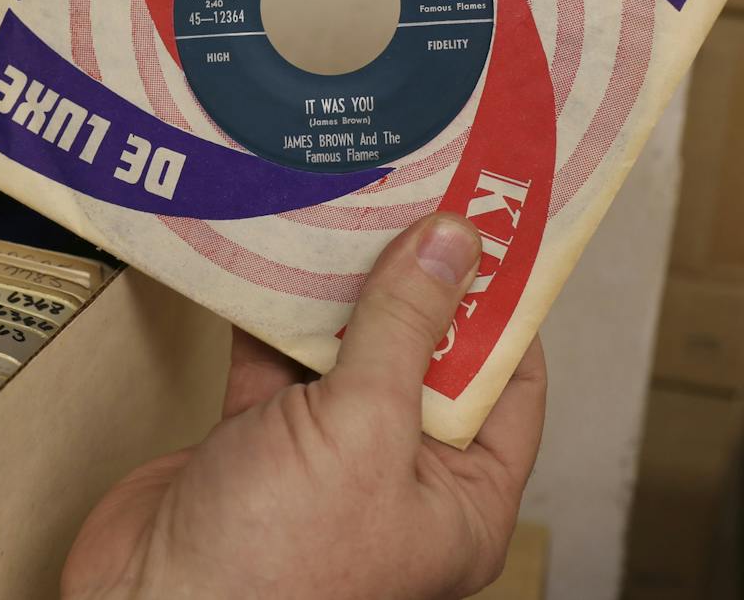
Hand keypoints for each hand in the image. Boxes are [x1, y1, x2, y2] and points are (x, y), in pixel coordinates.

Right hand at [61, 213, 546, 599]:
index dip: (499, 306)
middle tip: (409, 200)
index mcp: (458, 499)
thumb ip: (404, 331)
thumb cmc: (275, 561)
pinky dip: (270, 312)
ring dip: (338, 291)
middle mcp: (396, 474)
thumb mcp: (364, 431)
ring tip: (345, 213)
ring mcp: (323, 456)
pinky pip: (274, 359)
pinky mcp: (256, 438)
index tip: (488, 230)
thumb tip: (450, 244)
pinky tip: (272, 259)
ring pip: (344, 351)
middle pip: (421, 357)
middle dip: (410, 282)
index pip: (506, 384)